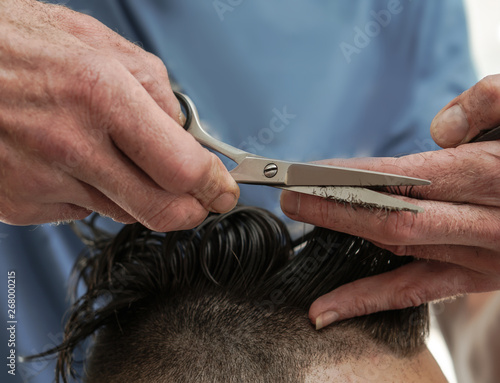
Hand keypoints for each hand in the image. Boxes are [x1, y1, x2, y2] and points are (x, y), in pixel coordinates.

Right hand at [0, 0, 237, 230]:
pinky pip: (81, 210)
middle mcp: (70, 144)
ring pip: (124, 212)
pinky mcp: (20, 203)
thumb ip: (154, 90)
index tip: (222, 190)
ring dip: (138, 193)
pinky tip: (71, 160)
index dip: (212, 186)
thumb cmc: (15, 44)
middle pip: (161, 210)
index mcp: (100, 94)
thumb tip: (186, 133)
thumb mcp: (97, 43)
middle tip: (200, 200)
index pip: (181, 168)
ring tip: (115, 155)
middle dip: (192, 209)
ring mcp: (42, 180)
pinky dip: (91, 191)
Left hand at [280, 75, 499, 328]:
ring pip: (400, 251)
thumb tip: (438, 130)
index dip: (355, 175)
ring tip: (304, 220)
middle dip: (336, 207)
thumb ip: (491, 105)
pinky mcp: (479, 278)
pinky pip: (416, 293)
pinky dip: (366, 301)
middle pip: (396, 217)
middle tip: (291, 194)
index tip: (311, 171)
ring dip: (346, 237)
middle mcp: (490, 222)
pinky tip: (324, 310)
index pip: (409, 176)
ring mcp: (484, 257)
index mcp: (496, 176)